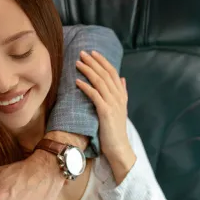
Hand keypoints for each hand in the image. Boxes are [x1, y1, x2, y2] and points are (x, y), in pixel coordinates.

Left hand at [75, 50, 135, 182]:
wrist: (119, 147)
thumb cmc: (115, 130)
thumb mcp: (121, 109)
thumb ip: (122, 93)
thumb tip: (123, 79)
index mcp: (121, 95)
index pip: (113, 72)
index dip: (103, 61)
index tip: (93, 52)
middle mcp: (118, 97)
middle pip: (105, 73)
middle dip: (93, 61)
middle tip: (82, 53)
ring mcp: (112, 104)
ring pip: (100, 81)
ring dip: (88, 70)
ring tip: (78, 62)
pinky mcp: (105, 112)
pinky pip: (95, 95)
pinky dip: (86, 87)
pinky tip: (77, 81)